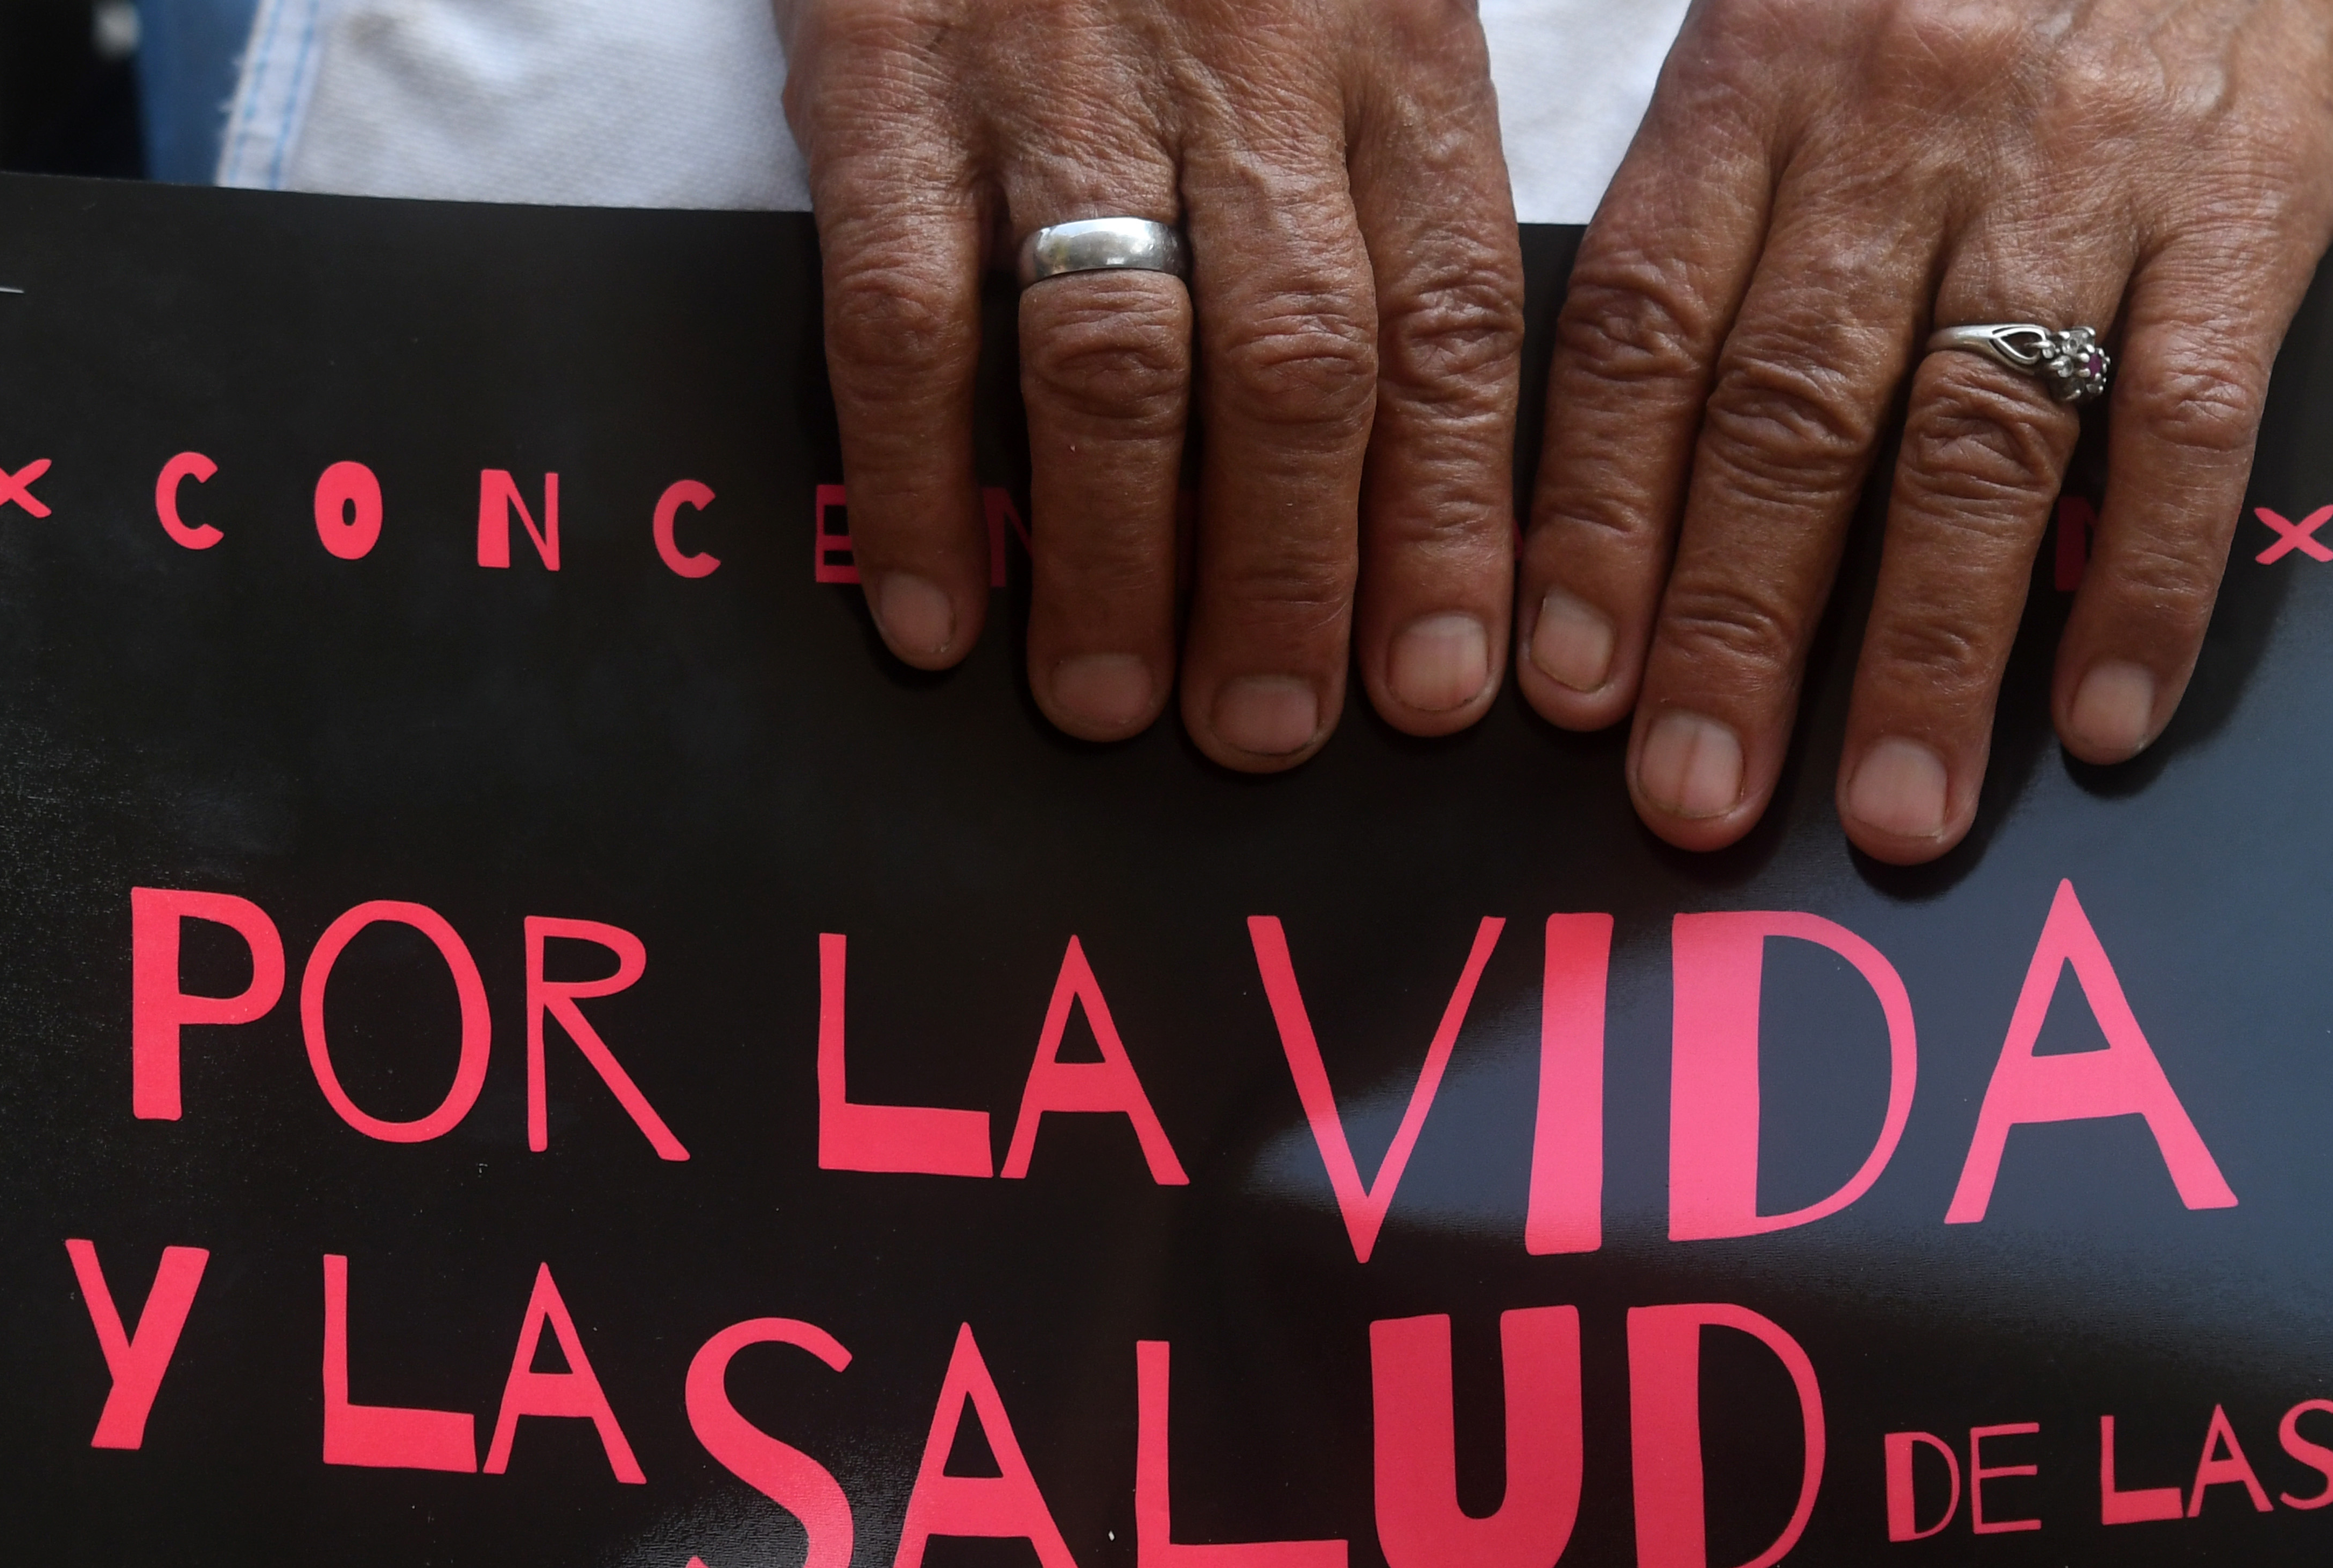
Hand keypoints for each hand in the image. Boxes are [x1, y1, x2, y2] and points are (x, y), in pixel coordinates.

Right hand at [776, 0, 1525, 768]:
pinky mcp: (885, 74)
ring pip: (1117, 357)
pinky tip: (935, 608)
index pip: (1445, 326)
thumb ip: (1383, 194)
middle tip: (1266, 735)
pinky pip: (905, 312)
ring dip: (1117, 559)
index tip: (1439, 683)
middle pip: (1300, 367)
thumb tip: (1421, 467)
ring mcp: (1056, 78)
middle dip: (1291, 577)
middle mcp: (1240, 67)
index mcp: (1385, 51)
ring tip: (1112, 705)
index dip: (1446, 524)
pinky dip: (921, 479)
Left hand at [1512, 0, 2332, 862]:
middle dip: (1731, 627)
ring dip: (1928, 650)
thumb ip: (1704, 236)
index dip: (1594, 521)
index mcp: (1758, 82)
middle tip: (1692, 797)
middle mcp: (1901, 125)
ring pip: (1977, 439)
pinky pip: (2185, 421)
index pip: (1641, 332)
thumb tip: (1592, 493)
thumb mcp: (1796, 45)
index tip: (1564, 688)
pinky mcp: (2243, 206)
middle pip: (1789, 414)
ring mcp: (2076, 170)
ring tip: (1893, 813)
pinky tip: (2098, 720)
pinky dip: (2141, 582)